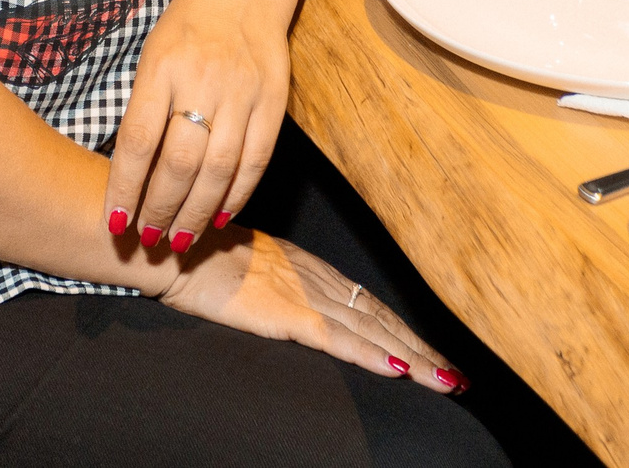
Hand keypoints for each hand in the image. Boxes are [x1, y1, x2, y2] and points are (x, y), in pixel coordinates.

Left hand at [105, 0, 288, 249]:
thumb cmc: (187, 27)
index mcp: (161, 68)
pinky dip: (237, 195)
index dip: (125, 188)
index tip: (114, 222)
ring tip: (180, 241)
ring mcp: (241, 92)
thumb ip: (143, 110)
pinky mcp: (273, 101)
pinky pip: (255, 160)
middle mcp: (201, 81)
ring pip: (218, 169)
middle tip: (147, 241)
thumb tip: (128, 177)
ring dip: (197, 214)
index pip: (138, 141)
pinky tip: (220, 218)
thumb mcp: (152, 56)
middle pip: (179, 163)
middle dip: (161, 210)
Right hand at [162, 229, 466, 394]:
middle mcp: (315, 277)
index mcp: (309, 267)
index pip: (369, 303)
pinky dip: (371, 354)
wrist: (171, 249)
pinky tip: (397, 369)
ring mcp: (303, 293)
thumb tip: (301, 310)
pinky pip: (337, 338)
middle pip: (380, 317)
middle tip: (458, 377)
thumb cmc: (200, 259)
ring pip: (371, 328)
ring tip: (444, 380)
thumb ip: (281, 287)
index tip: (434, 353)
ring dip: (413, 356)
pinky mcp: (285, 312)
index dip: (404, 330)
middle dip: (422, 349)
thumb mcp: (251, 270)